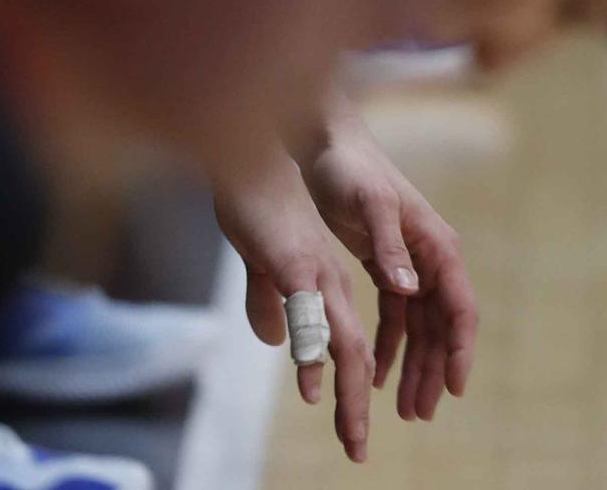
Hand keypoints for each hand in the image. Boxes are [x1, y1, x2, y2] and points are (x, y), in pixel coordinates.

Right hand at [213, 152, 375, 463]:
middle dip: (360, 409)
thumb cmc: (255, 202)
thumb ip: (269, 301)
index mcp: (331, 281)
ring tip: (351, 437)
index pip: (356, 346)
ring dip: (349, 395)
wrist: (246, 153)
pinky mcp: (295, 261)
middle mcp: (333, 280)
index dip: (359, 391)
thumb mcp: (263, 262)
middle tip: (358, 453)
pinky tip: (313, 386)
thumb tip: (275, 340)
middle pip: (359, 353)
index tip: (356, 434)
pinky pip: (310, 315)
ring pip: (345, 342)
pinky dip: (314, 354)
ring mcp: (317, 272)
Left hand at [306, 114, 477, 422]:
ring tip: (403, 409)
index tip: (455, 390)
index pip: (459, 307)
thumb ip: (390, 247)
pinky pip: (395, 316)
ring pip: (419, 328)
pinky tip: (378, 374)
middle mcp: (429, 258)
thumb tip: (410, 289)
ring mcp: (408, 264)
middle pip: (440, 327)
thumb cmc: (351, 169)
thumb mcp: (370, 205)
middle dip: (434, 371)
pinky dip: (389, 346)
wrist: (324, 144)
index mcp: (436, 245)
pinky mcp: (385, 266)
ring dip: (413, 366)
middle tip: (419, 414)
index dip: (460, 350)